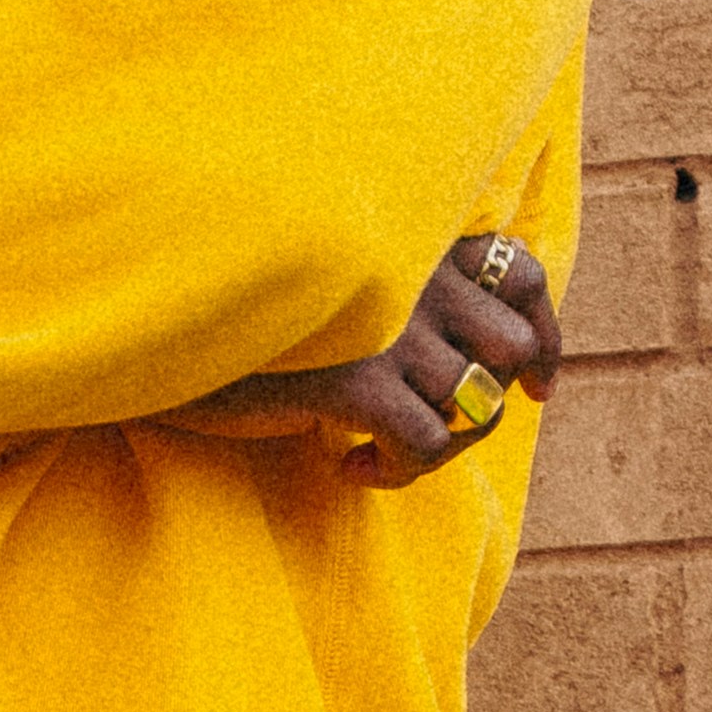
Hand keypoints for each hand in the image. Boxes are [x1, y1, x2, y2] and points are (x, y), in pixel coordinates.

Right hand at [144, 232, 568, 482]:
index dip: (545, 335)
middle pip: (515, 347)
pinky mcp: (356, 381)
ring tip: (383, 453)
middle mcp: (417, 277)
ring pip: (478, 407)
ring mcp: (392, 329)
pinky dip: (399, 470)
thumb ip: (390, 293)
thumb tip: (444, 353)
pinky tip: (349, 467)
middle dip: (498, 402)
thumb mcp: (329, 283)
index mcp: (417, 242)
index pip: (525, 272)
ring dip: (439, 447)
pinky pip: (427, 444)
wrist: (166, 317)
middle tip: (450, 434)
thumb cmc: (240, 305)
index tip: (539, 386)